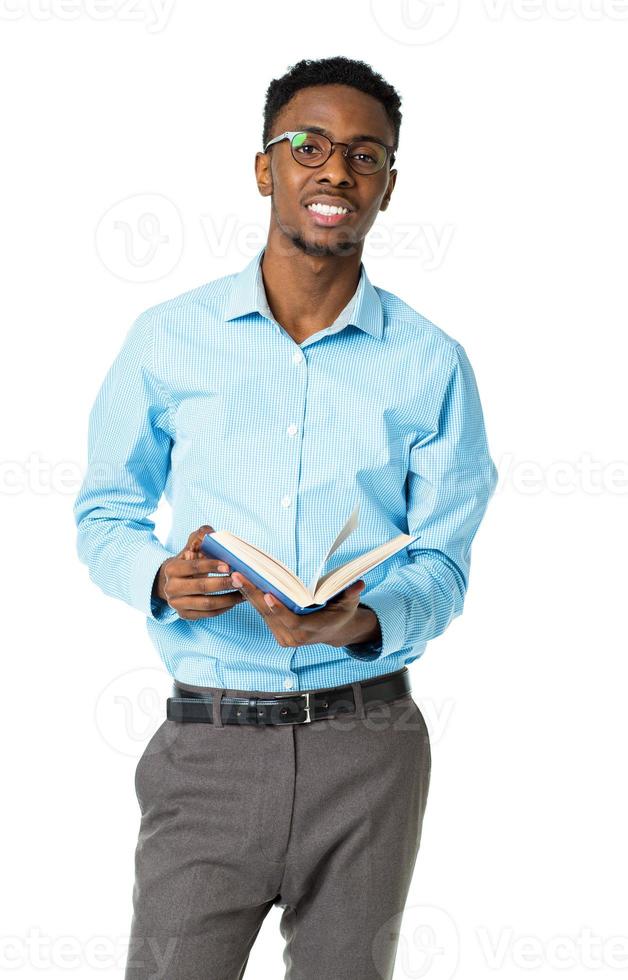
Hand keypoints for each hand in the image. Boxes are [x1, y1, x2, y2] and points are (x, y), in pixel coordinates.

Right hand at [153, 526, 245, 620]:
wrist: (174, 581)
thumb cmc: (189, 560)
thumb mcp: (192, 546)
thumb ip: (201, 536)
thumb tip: (211, 533)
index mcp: (172, 568)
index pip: (194, 567)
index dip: (212, 566)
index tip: (229, 566)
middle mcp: (171, 588)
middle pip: (201, 587)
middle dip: (223, 584)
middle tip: (241, 580)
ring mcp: (177, 604)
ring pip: (207, 604)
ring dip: (228, 599)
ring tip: (244, 592)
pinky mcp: (185, 615)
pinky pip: (208, 614)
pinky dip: (224, 608)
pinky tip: (236, 600)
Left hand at [229, 572, 367, 647]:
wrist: (335, 631)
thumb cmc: (341, 613)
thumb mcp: (349, 604)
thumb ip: (351, 594)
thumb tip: (358, 583)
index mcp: (310, 631)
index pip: (291, 622)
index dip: (279, 610)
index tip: (268, 595)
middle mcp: (293, 637)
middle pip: (269, 614)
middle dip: (252, 594)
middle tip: (238, 576)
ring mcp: (283, 636)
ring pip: (261, 613)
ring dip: (247, 594)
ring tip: (235, 575)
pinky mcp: (276, 631)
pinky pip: (261, 614)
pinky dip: (251, 598)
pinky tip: (241, 582)